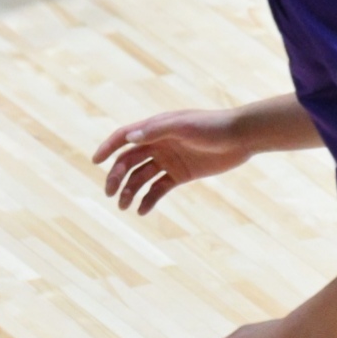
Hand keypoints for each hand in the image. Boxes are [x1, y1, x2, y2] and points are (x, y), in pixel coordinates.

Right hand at [93, 108, 252, 213]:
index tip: (95, 161)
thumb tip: (130, 137)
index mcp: (156, 128)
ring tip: (125, 207)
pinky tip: (142, 211)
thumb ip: (158, 131)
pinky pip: (159, 188)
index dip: (108, 147)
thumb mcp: (184, 126)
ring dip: (130, 191)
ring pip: (141, 177)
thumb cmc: (212, 126)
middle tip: (110, 194)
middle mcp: (159, 143)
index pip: (125, 137)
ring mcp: (169, 159)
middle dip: (117, 176)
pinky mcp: (181, 174)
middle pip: (129, 161)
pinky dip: (149, 199)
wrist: (240, 137)